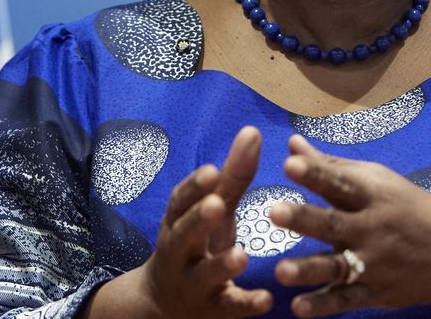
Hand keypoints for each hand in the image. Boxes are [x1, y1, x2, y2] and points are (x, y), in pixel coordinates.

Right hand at [103, 126, 271, 317]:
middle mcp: (180, 252)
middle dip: (197, 220)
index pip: (179, 202)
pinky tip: (266, 299)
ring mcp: (193, 283)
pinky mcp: (212, 309)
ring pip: (203, 275)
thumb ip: (233, 175)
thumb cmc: (197, 243)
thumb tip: (252, 130)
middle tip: (216, 204)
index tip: (212, 170)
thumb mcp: (210, 210)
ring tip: (241, 255)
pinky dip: (246, 304)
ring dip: (221, 265)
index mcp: (177, 222)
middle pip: (183, 236)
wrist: (164, 303)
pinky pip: (228, 307)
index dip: (194, 187)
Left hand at [268, 135, 430, 317]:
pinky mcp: (374, 291)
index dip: (316, 173)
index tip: (290, 164)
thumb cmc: (407, 207)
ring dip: (308, 269)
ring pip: (337, 266)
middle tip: (275, 211)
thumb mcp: (377, 180)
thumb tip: (292, 144)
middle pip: (333, 223)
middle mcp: (371, 228)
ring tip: (281, 270)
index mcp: (372, 195)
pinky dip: (324, 306)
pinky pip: (346, 300)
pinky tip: (298, 308)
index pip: (341, 182)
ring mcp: (373, 263)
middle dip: (304, 218)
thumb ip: (331, 167)